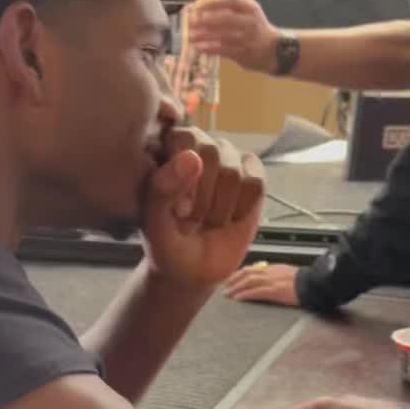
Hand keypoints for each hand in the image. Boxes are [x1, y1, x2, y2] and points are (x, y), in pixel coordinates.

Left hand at [142, 127, 264, 288]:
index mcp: (166, 151)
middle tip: (191, 219)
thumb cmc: (166, 243)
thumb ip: (162, 189)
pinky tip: (230, 218)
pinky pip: (255, 182)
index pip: (183, 138)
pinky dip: (242, 208)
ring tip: (207, 220)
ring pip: (234, 171)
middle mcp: (198, 146)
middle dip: (203, 197)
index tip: (177, 209)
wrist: (192, 270)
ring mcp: (226, 159)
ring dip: (221, 207)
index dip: (184, 177)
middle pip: (212, 153)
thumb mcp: (154, 223)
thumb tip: (192, 156)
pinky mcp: (251, 175)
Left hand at [188, 0, 279, 73]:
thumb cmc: (256, 29)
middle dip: (206, 20)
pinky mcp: (242, 53)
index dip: (212, 4)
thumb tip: (205, 8)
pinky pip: (223, 50)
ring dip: (205, 36)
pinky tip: (200, 47)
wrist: (274, 50)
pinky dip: (210, 48)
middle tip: (191, 22)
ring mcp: (246, 38)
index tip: (198, 7)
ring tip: (191, 36)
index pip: (230, 1)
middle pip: (225, 18)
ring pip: (222, 36)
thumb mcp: (249, 13)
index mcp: (250, 8)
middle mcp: (249, 22)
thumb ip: (231, 9)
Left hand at [226, 262, 299, 305]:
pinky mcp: (274, 291)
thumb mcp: (287, 274)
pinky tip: (237, 298)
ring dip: (236, 288)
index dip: (238, 274)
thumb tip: (266, 279)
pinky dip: (245, 294)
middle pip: (246, 273)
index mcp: (273, 268)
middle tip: (224, 287)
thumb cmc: (304, 282)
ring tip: (228, 294)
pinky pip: (256, 292)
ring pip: (248, 281)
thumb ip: (275, 275)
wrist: (314, 284)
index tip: (230, 279)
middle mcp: (270, 272)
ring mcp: (272, 281)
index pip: (251, 269)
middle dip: (233, 280)